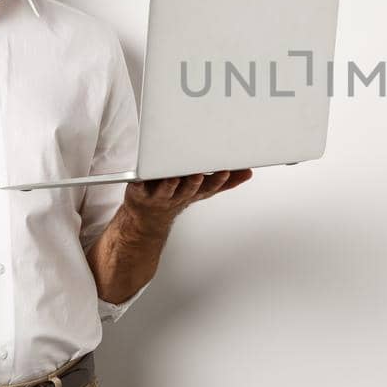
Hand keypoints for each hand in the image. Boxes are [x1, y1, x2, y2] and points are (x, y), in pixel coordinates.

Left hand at [122, 169, 253, 230]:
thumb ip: (225, 181)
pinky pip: (139, 189)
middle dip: (195, 182)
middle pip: (188, 189)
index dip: (217, 181)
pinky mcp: (139, 193)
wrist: (148, 216)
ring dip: (171, 184)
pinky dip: (139, 185)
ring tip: (175, 176)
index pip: (209, 187)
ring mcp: (159, 195)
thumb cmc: (176, 196)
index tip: (225, 171)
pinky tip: (140, 179)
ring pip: (166, 190)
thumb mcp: (203, 190)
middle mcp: (178, 194)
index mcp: (194, 191)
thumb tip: (247, 172)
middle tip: (199, 173)